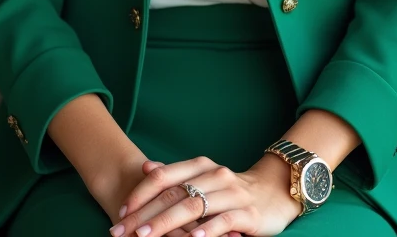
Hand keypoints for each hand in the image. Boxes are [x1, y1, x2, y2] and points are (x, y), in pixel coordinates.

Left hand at [107, 153, 302, 236]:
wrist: (275, 192)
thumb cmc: (232, 190)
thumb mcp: (204, 178)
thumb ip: (176, 175)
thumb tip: (146, 167)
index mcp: (201, 166)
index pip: (164, 177)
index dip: (140, 194)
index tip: (120, 212)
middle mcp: (215, 175)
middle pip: (174, 194)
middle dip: (144, 215)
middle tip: (122, 231)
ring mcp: (231, 193)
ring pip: (194, 206)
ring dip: (166, 223)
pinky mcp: (247, 212)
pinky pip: (224, 220)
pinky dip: (206, 230)